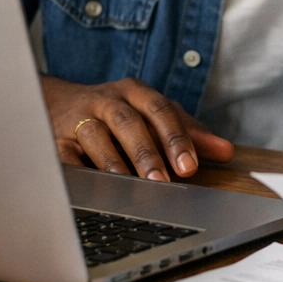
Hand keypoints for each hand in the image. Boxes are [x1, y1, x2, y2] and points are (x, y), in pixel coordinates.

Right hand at [41, 74, 233, 180]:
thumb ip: (189, 132)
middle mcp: (107, 101)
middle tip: (163, 182)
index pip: (160, 109)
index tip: (189, 166)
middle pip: (128, 123)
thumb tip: (226, 152)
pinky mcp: (57, 139)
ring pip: (96, 137)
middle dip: (146, 153)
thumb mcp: (153, 115)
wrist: (58, 103)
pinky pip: (65, 156)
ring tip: (130, 187)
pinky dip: (78, 172)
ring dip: (114, 164)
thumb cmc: (118, 113)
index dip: (176, 137)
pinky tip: (93, 189)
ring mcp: (79, 119)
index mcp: (135, 92)